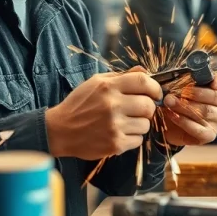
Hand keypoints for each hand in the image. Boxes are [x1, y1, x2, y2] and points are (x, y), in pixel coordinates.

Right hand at [45, 67, 161, 160]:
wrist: (60, 130)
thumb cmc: (79, 104)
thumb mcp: (96, 82)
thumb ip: (121, 76)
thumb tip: (144, 71)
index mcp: (108, 87)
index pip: (143, 82)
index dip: (155, 87)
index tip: (156, 93)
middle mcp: (112, 105)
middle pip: (148, 105)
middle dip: (148, 107)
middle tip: (139, 110)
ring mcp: (114, 126)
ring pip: (146, 124)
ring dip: (140, 123)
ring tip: (126, 122)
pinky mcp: (115, 144)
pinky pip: (138, 140)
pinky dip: (133, 137)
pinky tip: (120, 133)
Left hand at [160, 73, 216, 146]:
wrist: (171, 122)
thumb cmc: (180, 99)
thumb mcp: (182, 86)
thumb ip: (185, 79)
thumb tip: (179, 77)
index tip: (213, 82)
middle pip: (215, 97)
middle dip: (195, 93)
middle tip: (179, 91)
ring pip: (205, 112)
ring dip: (185, 106)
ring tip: (169, 101)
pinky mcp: (208, 135)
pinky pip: (198, 129)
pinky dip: (183, 121)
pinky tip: (172, 114)